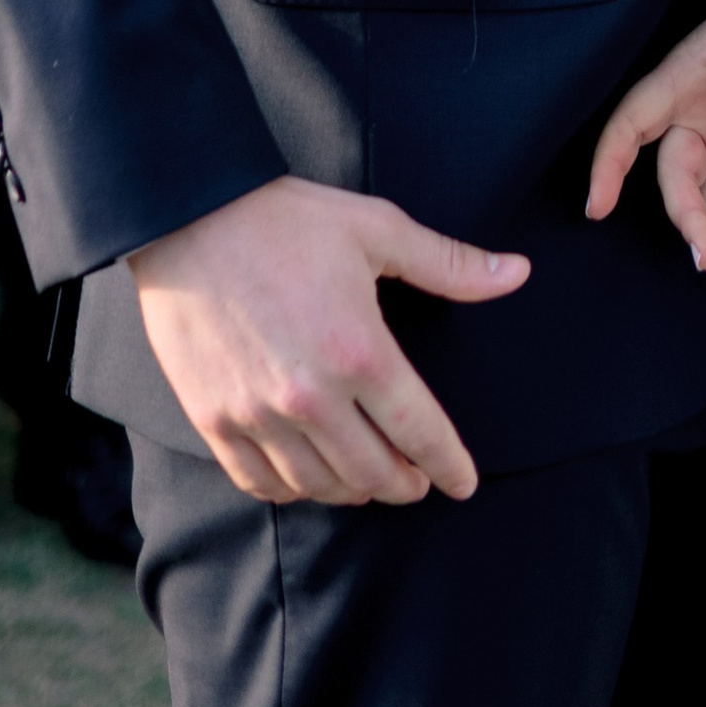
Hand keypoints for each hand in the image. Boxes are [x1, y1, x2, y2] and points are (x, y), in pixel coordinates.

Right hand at [128, 174, 527, 506]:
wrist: (188, 216)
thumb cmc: (286, 219)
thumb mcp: (378, 229)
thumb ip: (449, 263)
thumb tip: (517, 274)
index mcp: (360, 351)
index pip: (420, 432)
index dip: (450, 464)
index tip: (464, 483)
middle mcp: (311, 396)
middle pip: (373, 473)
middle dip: (405, 484)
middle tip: (418, 481)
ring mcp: (257, 414)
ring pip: (320, 486)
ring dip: (353, 490)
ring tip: (368, 478)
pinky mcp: (214, 420)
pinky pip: (261, 483)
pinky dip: (293, 490)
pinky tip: (309, 478)